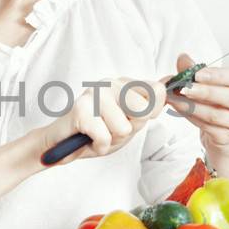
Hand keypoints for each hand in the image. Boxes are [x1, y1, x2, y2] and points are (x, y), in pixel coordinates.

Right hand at [36, 75, 169, 165]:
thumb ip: (150, 106)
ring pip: (123, 128)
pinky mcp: (80, 109)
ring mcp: (94, 93)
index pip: (156, 92)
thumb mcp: (132, 123)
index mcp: (125, 83)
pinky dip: (99, 146)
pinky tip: (89, 140)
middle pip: (143, 111)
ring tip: (98, 134)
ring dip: (112, 140)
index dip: (148, 114)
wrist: (63, 145)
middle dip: (129, 130)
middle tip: (111, 129)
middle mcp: (110, 83)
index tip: (129, 119)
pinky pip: (105, 137)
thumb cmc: (98, 133)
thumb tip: (165, 85)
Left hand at [164, 53, 228, 159]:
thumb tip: (183, 58)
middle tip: (184, 88)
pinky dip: (191, 118)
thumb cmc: (219, 103)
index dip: (218, 76)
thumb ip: (196, 70)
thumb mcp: (209, 83)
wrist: (224, 133)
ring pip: (217, 114)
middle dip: (204, 92)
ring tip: (176, 100)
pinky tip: (181, 111)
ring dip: (193, 106)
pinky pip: (208, 127)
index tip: (198, 74)